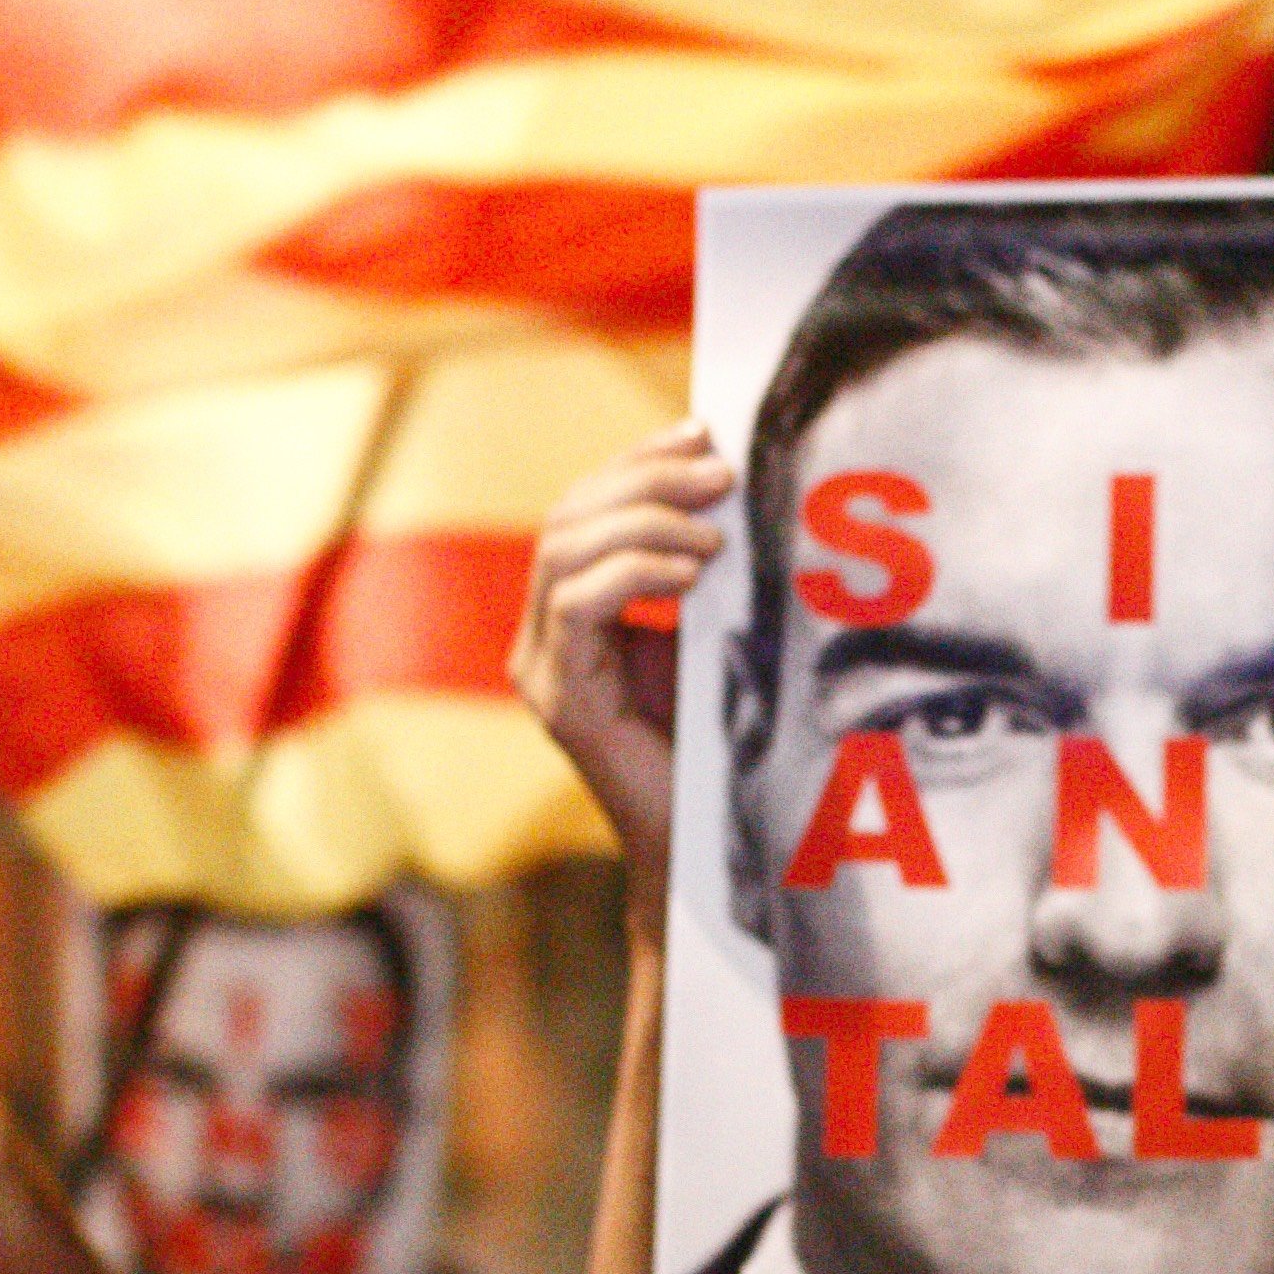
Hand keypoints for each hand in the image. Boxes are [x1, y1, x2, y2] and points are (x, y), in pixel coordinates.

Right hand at [517, 423, 729, 934]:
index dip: (638, 460)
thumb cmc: (714, 740)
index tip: (703, 432)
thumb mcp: (707, 630)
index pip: (584, 508)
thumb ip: (699, 568)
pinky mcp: (560, 703)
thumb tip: (731, 482)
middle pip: (567, 517)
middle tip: (721, 472)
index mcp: (569, 611)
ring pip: (563, 551)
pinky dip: (633, 573)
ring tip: (714, 531)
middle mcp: (542, 636)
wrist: (705, 842)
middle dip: (646, 479)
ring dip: (645, 522)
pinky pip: (576, 607)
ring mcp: (542, 669)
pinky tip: (691, 571)